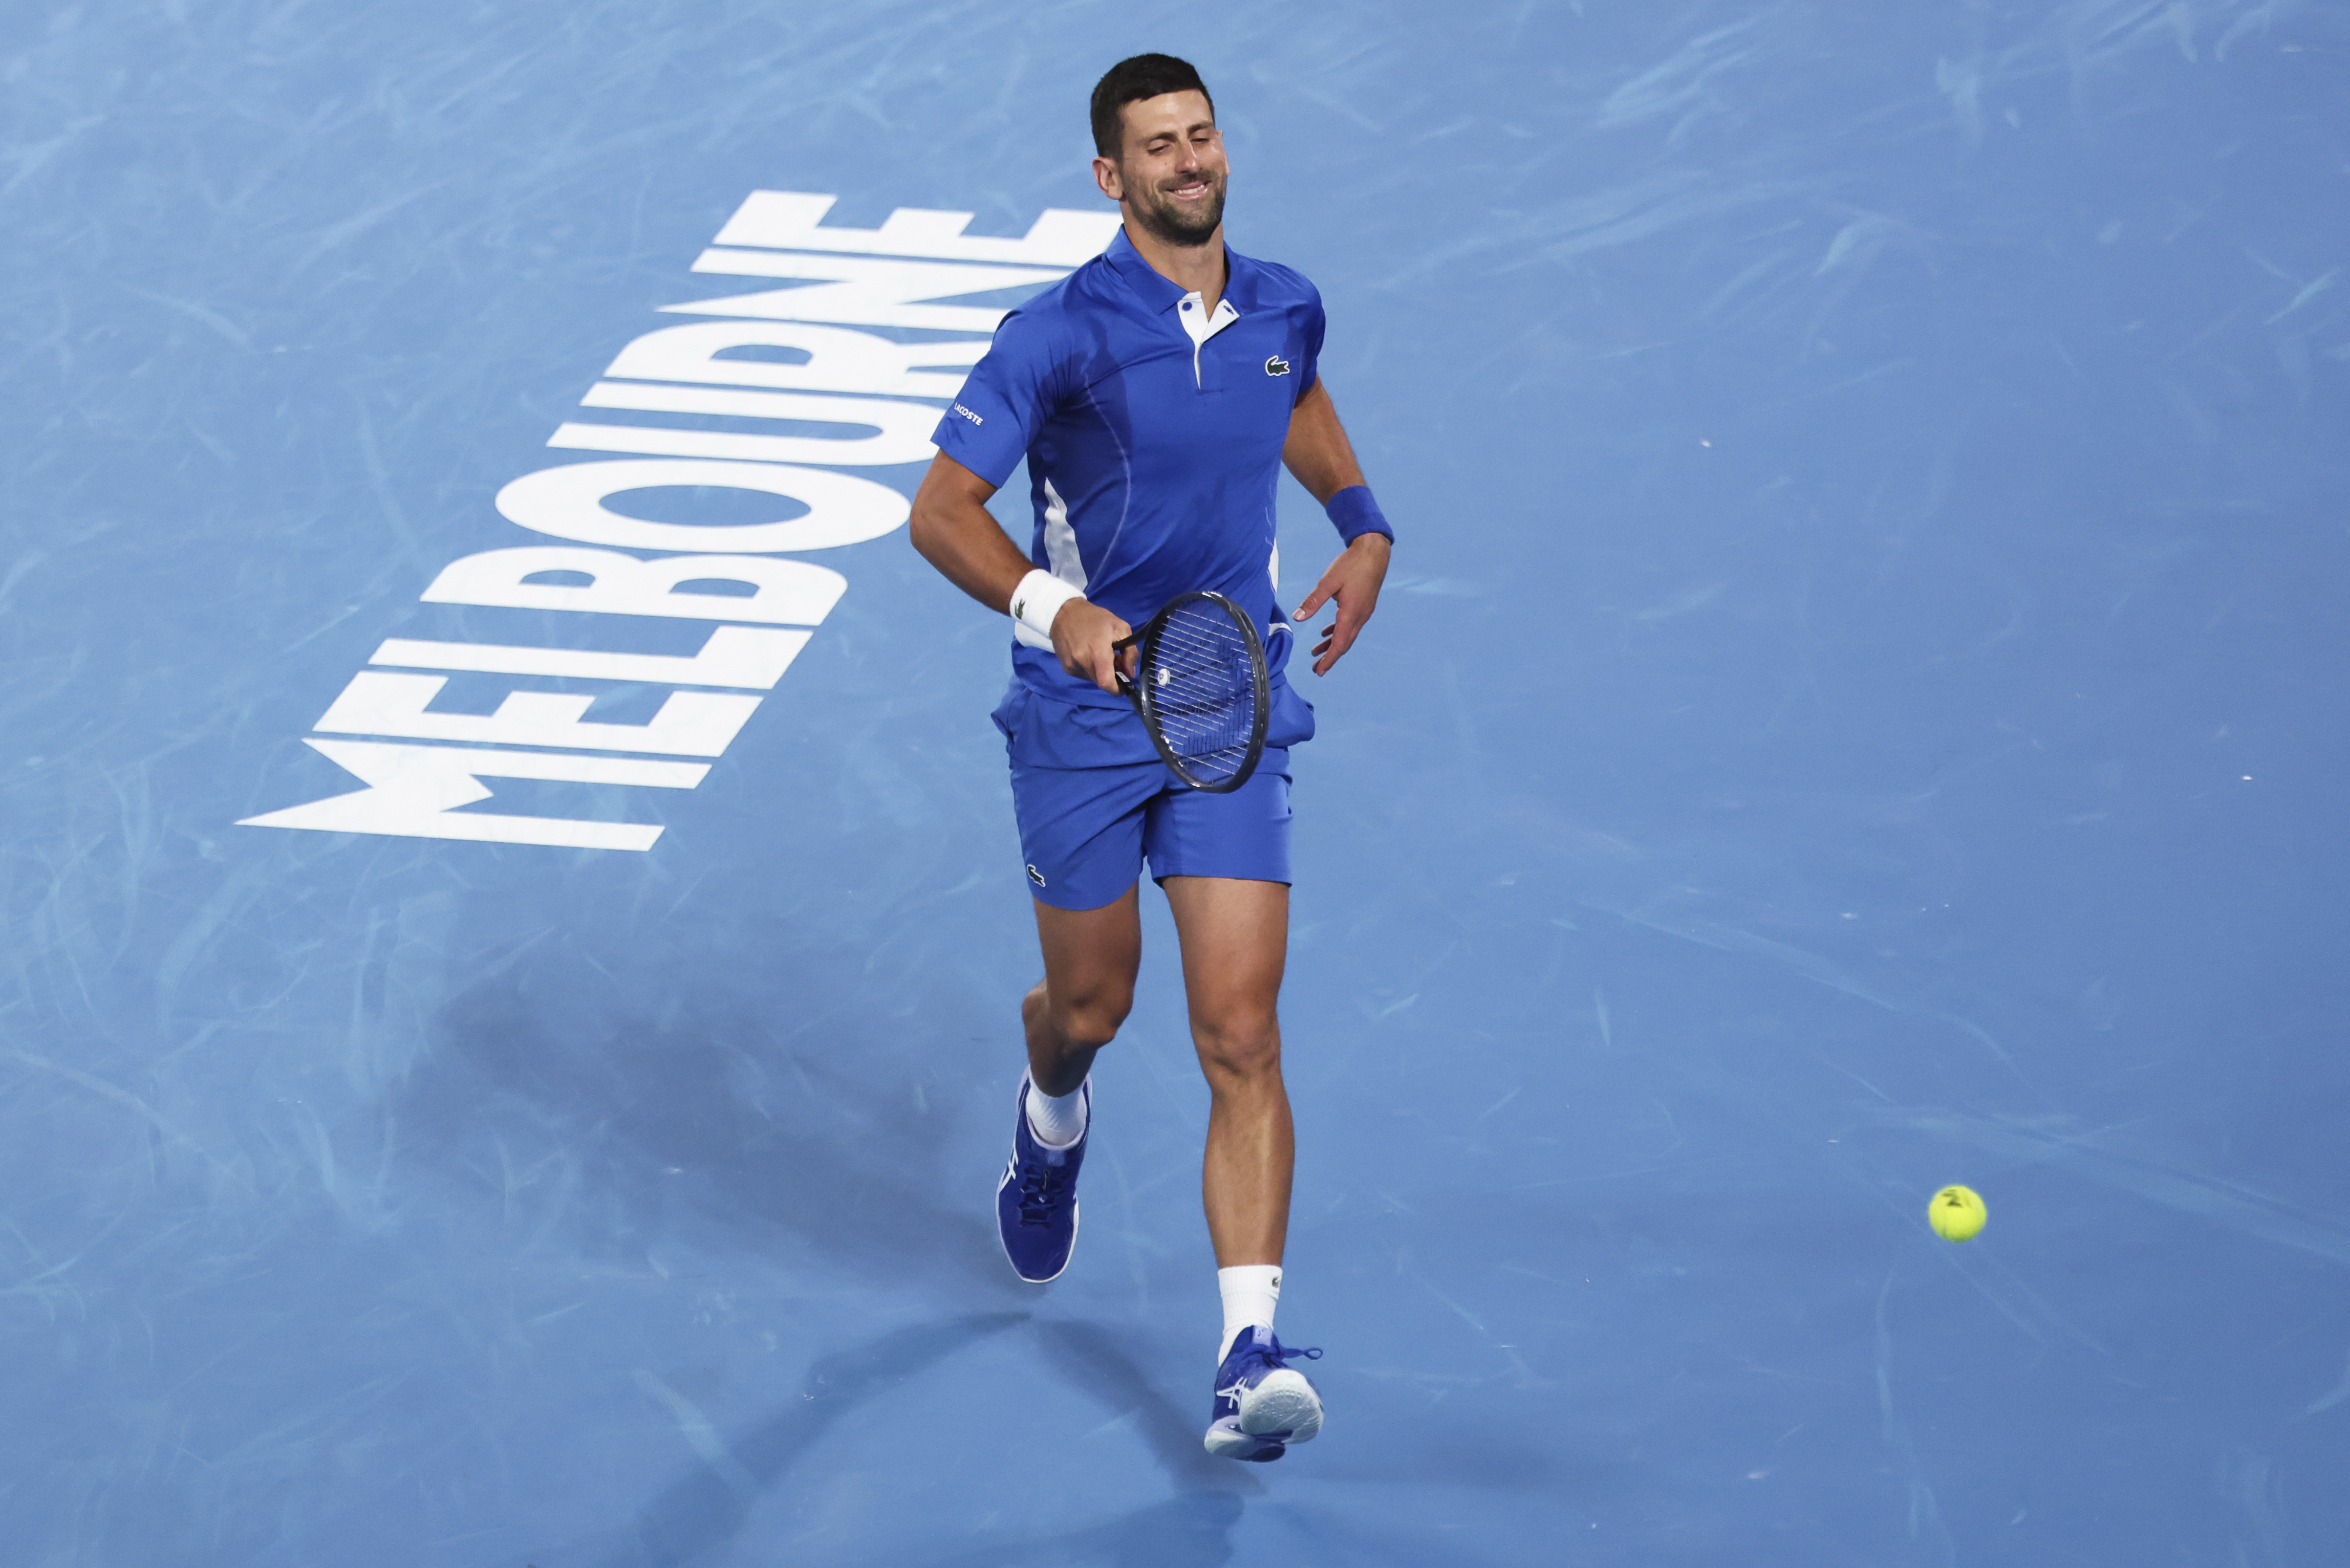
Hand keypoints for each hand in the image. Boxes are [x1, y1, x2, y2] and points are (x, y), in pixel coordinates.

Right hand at [1050, 598, 1134, 694]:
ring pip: (1092, 679)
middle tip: (1113, 661)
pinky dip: (1089, 668)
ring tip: (1098, 654)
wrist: (1064, 613)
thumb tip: (1130, 674)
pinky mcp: (1066, 667)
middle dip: (1110, 677)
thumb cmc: (1095, 618)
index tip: (1123, 685)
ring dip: (1099, 672)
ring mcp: (1072, 666)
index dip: (1117, 689)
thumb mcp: (1121, 627)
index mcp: (1097, 652)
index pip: (1106, 683)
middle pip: (1101, 682)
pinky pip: (1083, 674)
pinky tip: (1087, 654)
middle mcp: (1082, 662)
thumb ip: (1130, 652)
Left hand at [1292, 533, 1389, 675]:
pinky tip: (1326, 632)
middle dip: (1330, 657)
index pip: (1339, 643)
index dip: (1329, 659)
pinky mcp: (1363, 605)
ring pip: (1347, 634)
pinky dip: (1338, 631)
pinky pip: (1350, 624)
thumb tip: (1298, 618)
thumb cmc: (1352, 563)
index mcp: (1351, 613)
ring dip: (1332, 644)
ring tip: (1317, 652)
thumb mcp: (1328, 582)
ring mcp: (1363, 611)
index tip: (1319, 671)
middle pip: (1344, 643)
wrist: (1374, 551)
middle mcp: (1360, 616)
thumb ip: (1312, 601)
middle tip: (1316, 669)